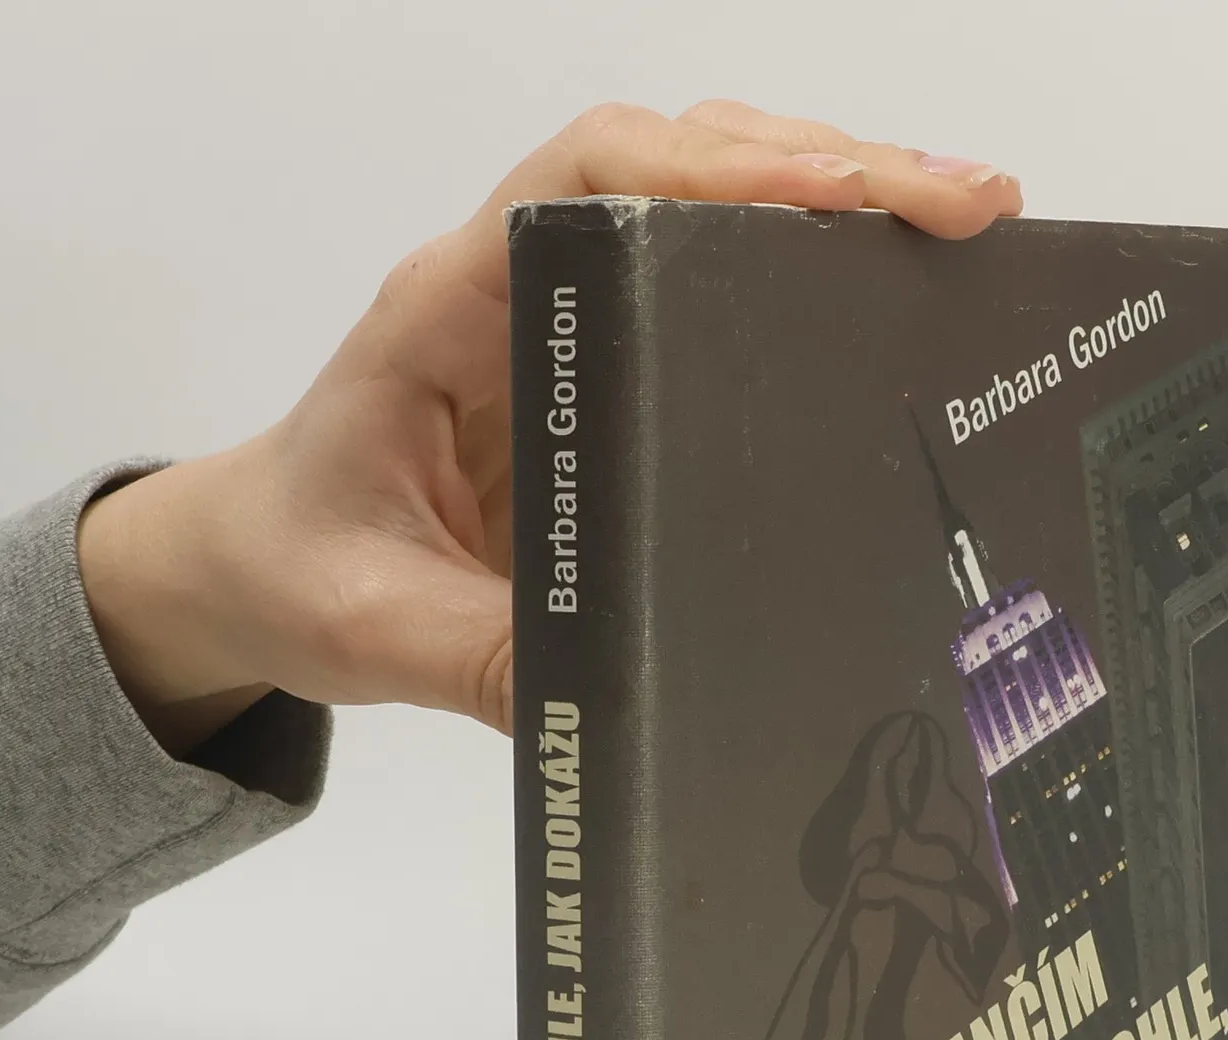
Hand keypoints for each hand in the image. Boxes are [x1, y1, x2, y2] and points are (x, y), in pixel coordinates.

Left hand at [77, 102, 1022, 754]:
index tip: (844, 201)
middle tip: (966, 203)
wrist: (262, 567)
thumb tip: (617, 695)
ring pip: (706, 187)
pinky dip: (804, 248)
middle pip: (680, 156)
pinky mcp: (603, 353)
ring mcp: (565, 307)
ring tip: (962, 216)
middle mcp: (515, 282)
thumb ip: (481, 659)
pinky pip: (707, 263)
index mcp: (449, 313)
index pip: (591, 183)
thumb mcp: (379, 630)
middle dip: (830, 163)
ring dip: (835, 184)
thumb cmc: (303, 569)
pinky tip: (888, 274)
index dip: (723, 171)